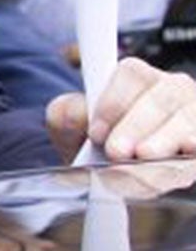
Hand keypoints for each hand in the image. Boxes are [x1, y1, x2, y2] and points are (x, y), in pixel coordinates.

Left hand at [46, 57, 195, 162]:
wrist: (121, 175)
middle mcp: (171, 89)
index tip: (95, 132)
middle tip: (116, 151)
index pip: (130, 75)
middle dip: (135, 126)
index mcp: (137, 77)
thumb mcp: (72, 127)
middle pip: (160, 98)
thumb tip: (78, 114)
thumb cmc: (99, 144)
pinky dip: (192, 148)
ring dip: (163, 140)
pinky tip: (184, 153)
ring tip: (143, 156)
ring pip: (185, 120)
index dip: (113, 103)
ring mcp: (193, 113)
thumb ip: (66, 115)